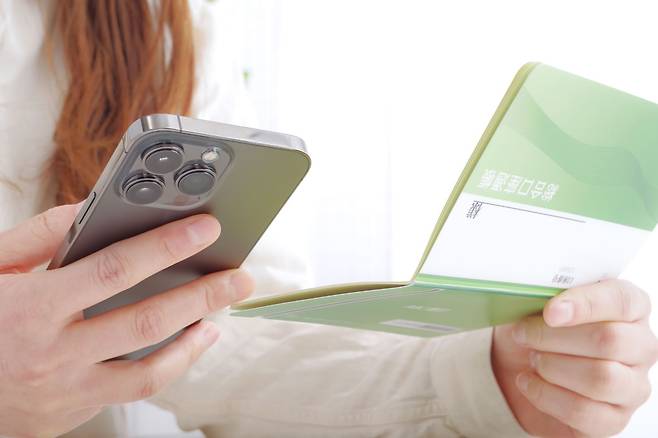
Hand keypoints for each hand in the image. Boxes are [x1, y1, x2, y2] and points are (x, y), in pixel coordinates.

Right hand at [0, 204, 252, 436]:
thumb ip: (41, 236)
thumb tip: (93, 210)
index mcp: (30, 308)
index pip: (113, 270)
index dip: (165, 247)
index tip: (204, 228)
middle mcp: (53, 354)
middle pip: (145, 321)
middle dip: (202, 295)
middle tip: (240, 277)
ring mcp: (67, 390)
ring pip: (148, 369)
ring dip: (195, 339)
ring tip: (222, 311)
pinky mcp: (74, 411)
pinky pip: (134, 391)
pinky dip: (171, 365)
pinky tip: (191, 344)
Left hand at [492, 280, 657, 436]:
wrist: (520, 368)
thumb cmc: (537, 328)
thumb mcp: (536, 302)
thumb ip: (544, 294)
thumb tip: (537, 298)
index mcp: (629, 307)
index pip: (621, 299)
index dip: (585, 304)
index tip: (550, 311)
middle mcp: (640, 346)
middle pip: (609, 340)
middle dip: (554, 337)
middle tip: (523, 333)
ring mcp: (632, 386)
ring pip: (601, 378)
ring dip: (552, 366)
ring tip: (532, 358)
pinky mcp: (614, 420)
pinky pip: (584, 412)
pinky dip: (545, 394)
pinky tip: (528, 381)